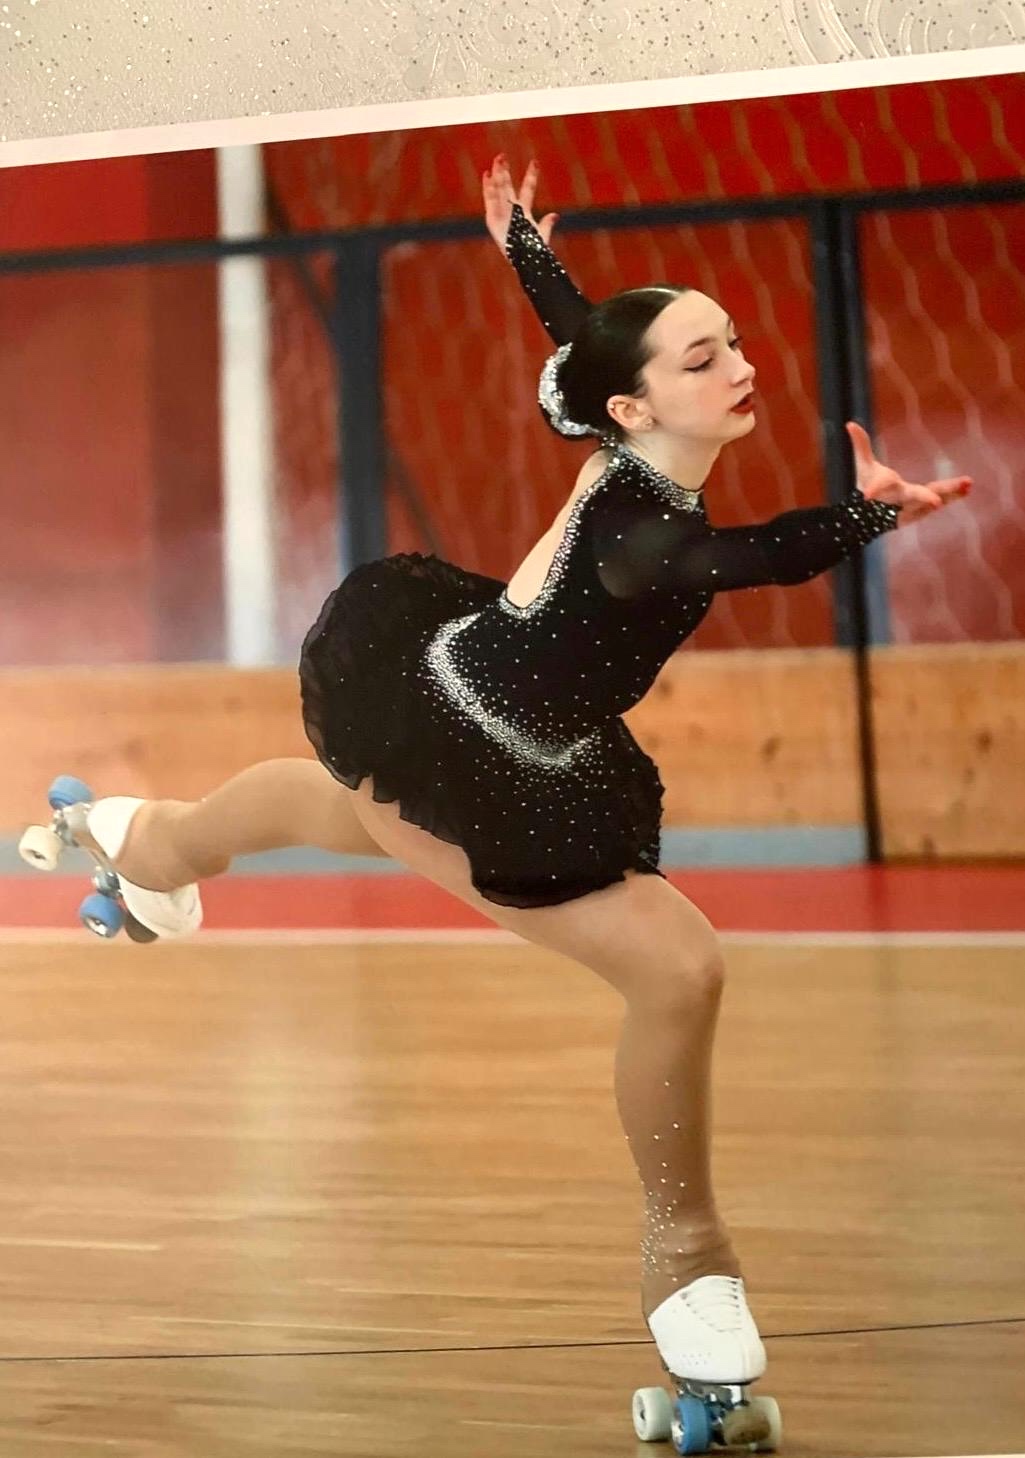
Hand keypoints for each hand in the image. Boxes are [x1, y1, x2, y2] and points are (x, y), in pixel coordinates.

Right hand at [482, 154, 558, 252]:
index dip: (531, 176)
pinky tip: (487, 175)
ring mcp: (502, 213)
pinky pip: (490, 200)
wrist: (523, 260)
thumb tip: (555, 215)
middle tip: (502, 155)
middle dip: (505, 171)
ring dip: (498, 175)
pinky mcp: (494, 219)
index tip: (535, 163)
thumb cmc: (532, 251)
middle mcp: (511, 210)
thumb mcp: (541, 236)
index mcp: (523, 212)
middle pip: (507, 186)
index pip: (528, 190)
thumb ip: (547, 224)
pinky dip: (488, 188)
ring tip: (498, 159)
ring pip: (499, 189)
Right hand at [845, 421, 972, 525]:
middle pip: (912, 496)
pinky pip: (940, 500)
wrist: (874, 516)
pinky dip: (954, 494)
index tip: (867, 496)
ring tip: (968, 483)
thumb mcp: (863, 466)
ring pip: (931, 499)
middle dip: (924, 498)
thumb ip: (860, 445)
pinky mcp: (923, 510)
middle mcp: (898, 500)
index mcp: (883, 488)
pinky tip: (967, 487)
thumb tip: (850, 423)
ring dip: (950, 493)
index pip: (878, 486)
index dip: (874, 489)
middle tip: (937, 501)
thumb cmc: (868, 485)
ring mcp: (912, 508)